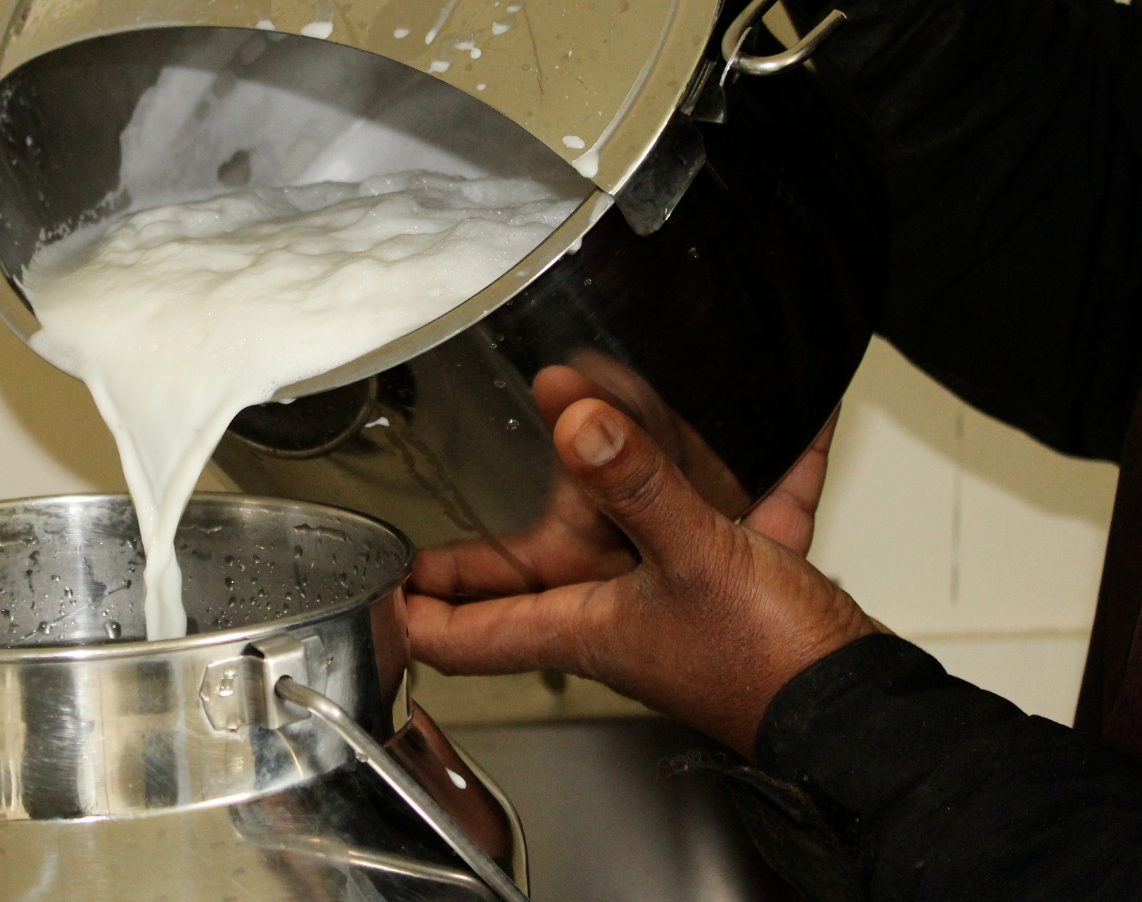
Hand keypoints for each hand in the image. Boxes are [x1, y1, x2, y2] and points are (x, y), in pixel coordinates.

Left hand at [406, 394, 879, 755]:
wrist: (865, 711)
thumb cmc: (774, 670)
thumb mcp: (695, 561)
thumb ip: (637, 486)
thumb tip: (575, 421)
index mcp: (583, 623)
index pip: (467, 631)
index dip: (415, 610)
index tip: (377, 581)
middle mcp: (618, 612)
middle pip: (539, 564)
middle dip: (507, 516)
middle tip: (459, 479)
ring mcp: (676, 596)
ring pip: (629, 521)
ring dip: (619, 466)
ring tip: (589, 405)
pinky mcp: (738, 581)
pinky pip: (734, 510)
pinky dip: (751, 470)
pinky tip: (777, 426)